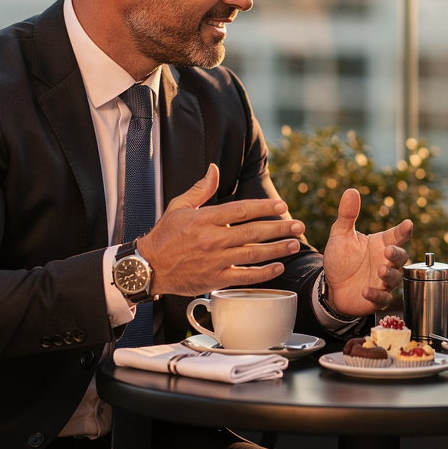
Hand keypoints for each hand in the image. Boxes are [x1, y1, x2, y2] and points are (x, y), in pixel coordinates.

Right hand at [137, 164, 304, 295]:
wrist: (148, 267)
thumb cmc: (165, 236)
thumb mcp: (179, 207)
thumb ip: (201, 189)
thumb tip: (214, 169)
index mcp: (205, 219)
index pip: (241, 210)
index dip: (264, 207)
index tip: (281, 205)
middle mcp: (212, 239)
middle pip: (253, 232)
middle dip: (279, 228)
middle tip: (299, 225)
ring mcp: (215, 260)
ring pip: (253, 254)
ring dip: (277, 249)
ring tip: (294, 244)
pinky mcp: (215, 279)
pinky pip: (244, 277)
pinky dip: (263, 273)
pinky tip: (278, 267)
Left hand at [322, 187, 410, 315]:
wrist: (330, 286)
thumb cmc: (341, 259)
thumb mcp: (340, 235)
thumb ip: (347, 215)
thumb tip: (351, 190)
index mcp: (380, 244)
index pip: (396, 235)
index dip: (403, 230)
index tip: (407, 225)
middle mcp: (385, 261)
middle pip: (400, 257)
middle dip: (397, 254)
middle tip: (388, 250)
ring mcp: (383, 281)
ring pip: (395, 278)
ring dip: (389, 274)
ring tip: (380, 269)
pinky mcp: (377, 298)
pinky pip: (383, 299)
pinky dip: (377, 295)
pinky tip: (366, 291)